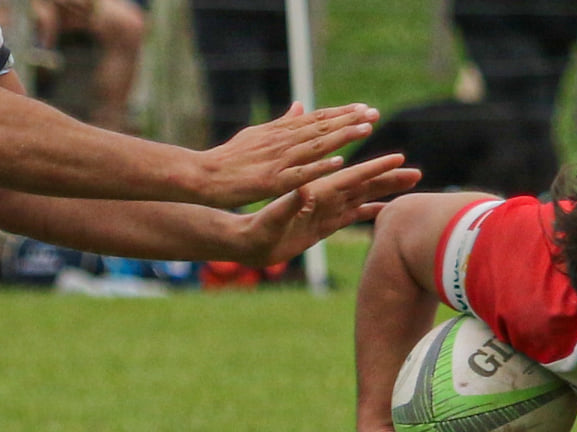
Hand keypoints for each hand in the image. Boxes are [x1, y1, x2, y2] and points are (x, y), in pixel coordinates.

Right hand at [199, 102, 381, 207]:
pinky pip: (301, 172)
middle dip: (349, 120)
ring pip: (316, 145)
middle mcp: (281, 141)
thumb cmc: (230, 158)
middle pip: (321, 127)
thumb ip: (283, 123)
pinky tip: (339, 162)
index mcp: (280, 132)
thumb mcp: (258, 135)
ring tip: (365, 129)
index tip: (364, 108)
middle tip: (374, 113)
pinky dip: (320, 166)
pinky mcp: (272, 180)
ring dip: (341, 136)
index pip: (316, 119)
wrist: (202, 175)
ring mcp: (278, 160)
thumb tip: (301, 106)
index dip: (341, 114)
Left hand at [235, 153, 420, 265]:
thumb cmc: (258, 231)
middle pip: (364, 185)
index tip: (398, 159)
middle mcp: (325, 200)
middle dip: (390, 178)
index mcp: (317, 194)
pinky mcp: (325, 224)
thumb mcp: (273, 219)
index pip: (351, 178)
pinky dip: (370, 212)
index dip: (375, 168)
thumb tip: (303, 192)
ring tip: (409, 185)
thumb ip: (290, 206)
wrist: (246, 240)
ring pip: (363, 197)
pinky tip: (386, 210)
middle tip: (417, 172)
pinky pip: (353, 215)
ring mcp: (327, 212)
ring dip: (386, 191)